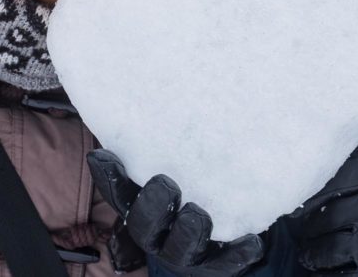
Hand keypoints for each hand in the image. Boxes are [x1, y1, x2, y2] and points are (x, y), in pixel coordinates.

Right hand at [87, 149, 264, 275]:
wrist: (224, 229)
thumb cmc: (190, 183)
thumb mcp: (172, 164)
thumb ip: (157, 144)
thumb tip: (142, 98)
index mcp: (139, 208)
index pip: (117, 195)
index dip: (109, 179)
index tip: (105, 156)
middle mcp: (157, 234)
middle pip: (144, 227)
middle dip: (152, 209)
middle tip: (166, 184)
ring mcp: (186, 252)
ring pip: (180, 250)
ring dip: (188, 233)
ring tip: (197, 214)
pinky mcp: (218, 263)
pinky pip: (226, 263)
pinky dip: (238, 253)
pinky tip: (252, 240)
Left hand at [290, 144, 357, 275]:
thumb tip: (355, 152)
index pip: (337, 178)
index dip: (315, 191)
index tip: (304, 201)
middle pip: (325, 217)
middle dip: (309, 226)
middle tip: (303, 229)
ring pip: (326, 250)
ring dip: (313, 252)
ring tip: (309, 254)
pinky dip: (328, 275)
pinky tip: (323, 273)